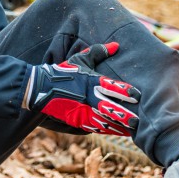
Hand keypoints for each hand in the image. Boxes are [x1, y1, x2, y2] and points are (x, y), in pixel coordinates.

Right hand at [23, 42, 140, 136]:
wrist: (41, 88)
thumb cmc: (64, 71)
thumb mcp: (81, 58)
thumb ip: (99, 52)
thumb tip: (116, 45)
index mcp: (91, 81)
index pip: (111, 87)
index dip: (125, 91)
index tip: (137, 95)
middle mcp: (88, 97)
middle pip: (109, 108)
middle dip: (124, 115)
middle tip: (137, 121)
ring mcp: (82, 111)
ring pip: (104, 122)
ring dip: (119, 126)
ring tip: (133, 130)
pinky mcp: (77, 120)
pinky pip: (96, 127)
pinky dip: (108, 130)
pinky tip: (119, 132)